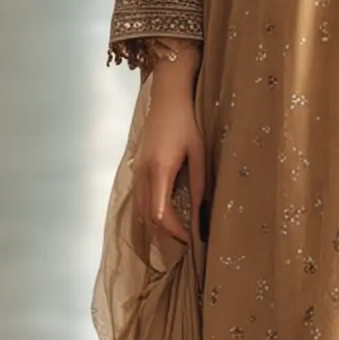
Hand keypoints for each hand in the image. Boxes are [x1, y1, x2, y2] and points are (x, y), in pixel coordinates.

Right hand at [132, 44, 205, 243]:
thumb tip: (202, 212)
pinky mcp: (136, 168)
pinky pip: (138, 199)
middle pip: (148, 217)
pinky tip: (164, 216)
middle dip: (167, 233)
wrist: (167, 98)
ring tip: (177, 232)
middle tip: (187, 241)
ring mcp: (136, 170)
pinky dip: (149, 213)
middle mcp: (143, 173)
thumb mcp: (198, 152)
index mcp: (160, 170)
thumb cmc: (186, 122)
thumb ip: (199, 183)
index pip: (161, 214)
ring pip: (140, 210)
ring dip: (157, 225)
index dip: (176, 231)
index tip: (192, 238)